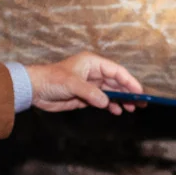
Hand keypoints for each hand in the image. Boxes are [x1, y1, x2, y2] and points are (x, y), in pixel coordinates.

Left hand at [26, 52, 145, 113]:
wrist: (35, 89)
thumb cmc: (52, 79)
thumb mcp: (72, 84)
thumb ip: (91, 93)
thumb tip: (106, 102)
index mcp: (93, 63)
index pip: (116, 71)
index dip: (129, 81)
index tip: (139, 92)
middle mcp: (94, 73)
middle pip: (117, 82)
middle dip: (128, 92)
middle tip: (140, 103)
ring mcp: (90, 85)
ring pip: (111, 92)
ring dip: (121, 100)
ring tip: (132, 109)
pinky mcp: (86, 97)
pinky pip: (103, 100)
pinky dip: (110, 105)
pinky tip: (117, 111)